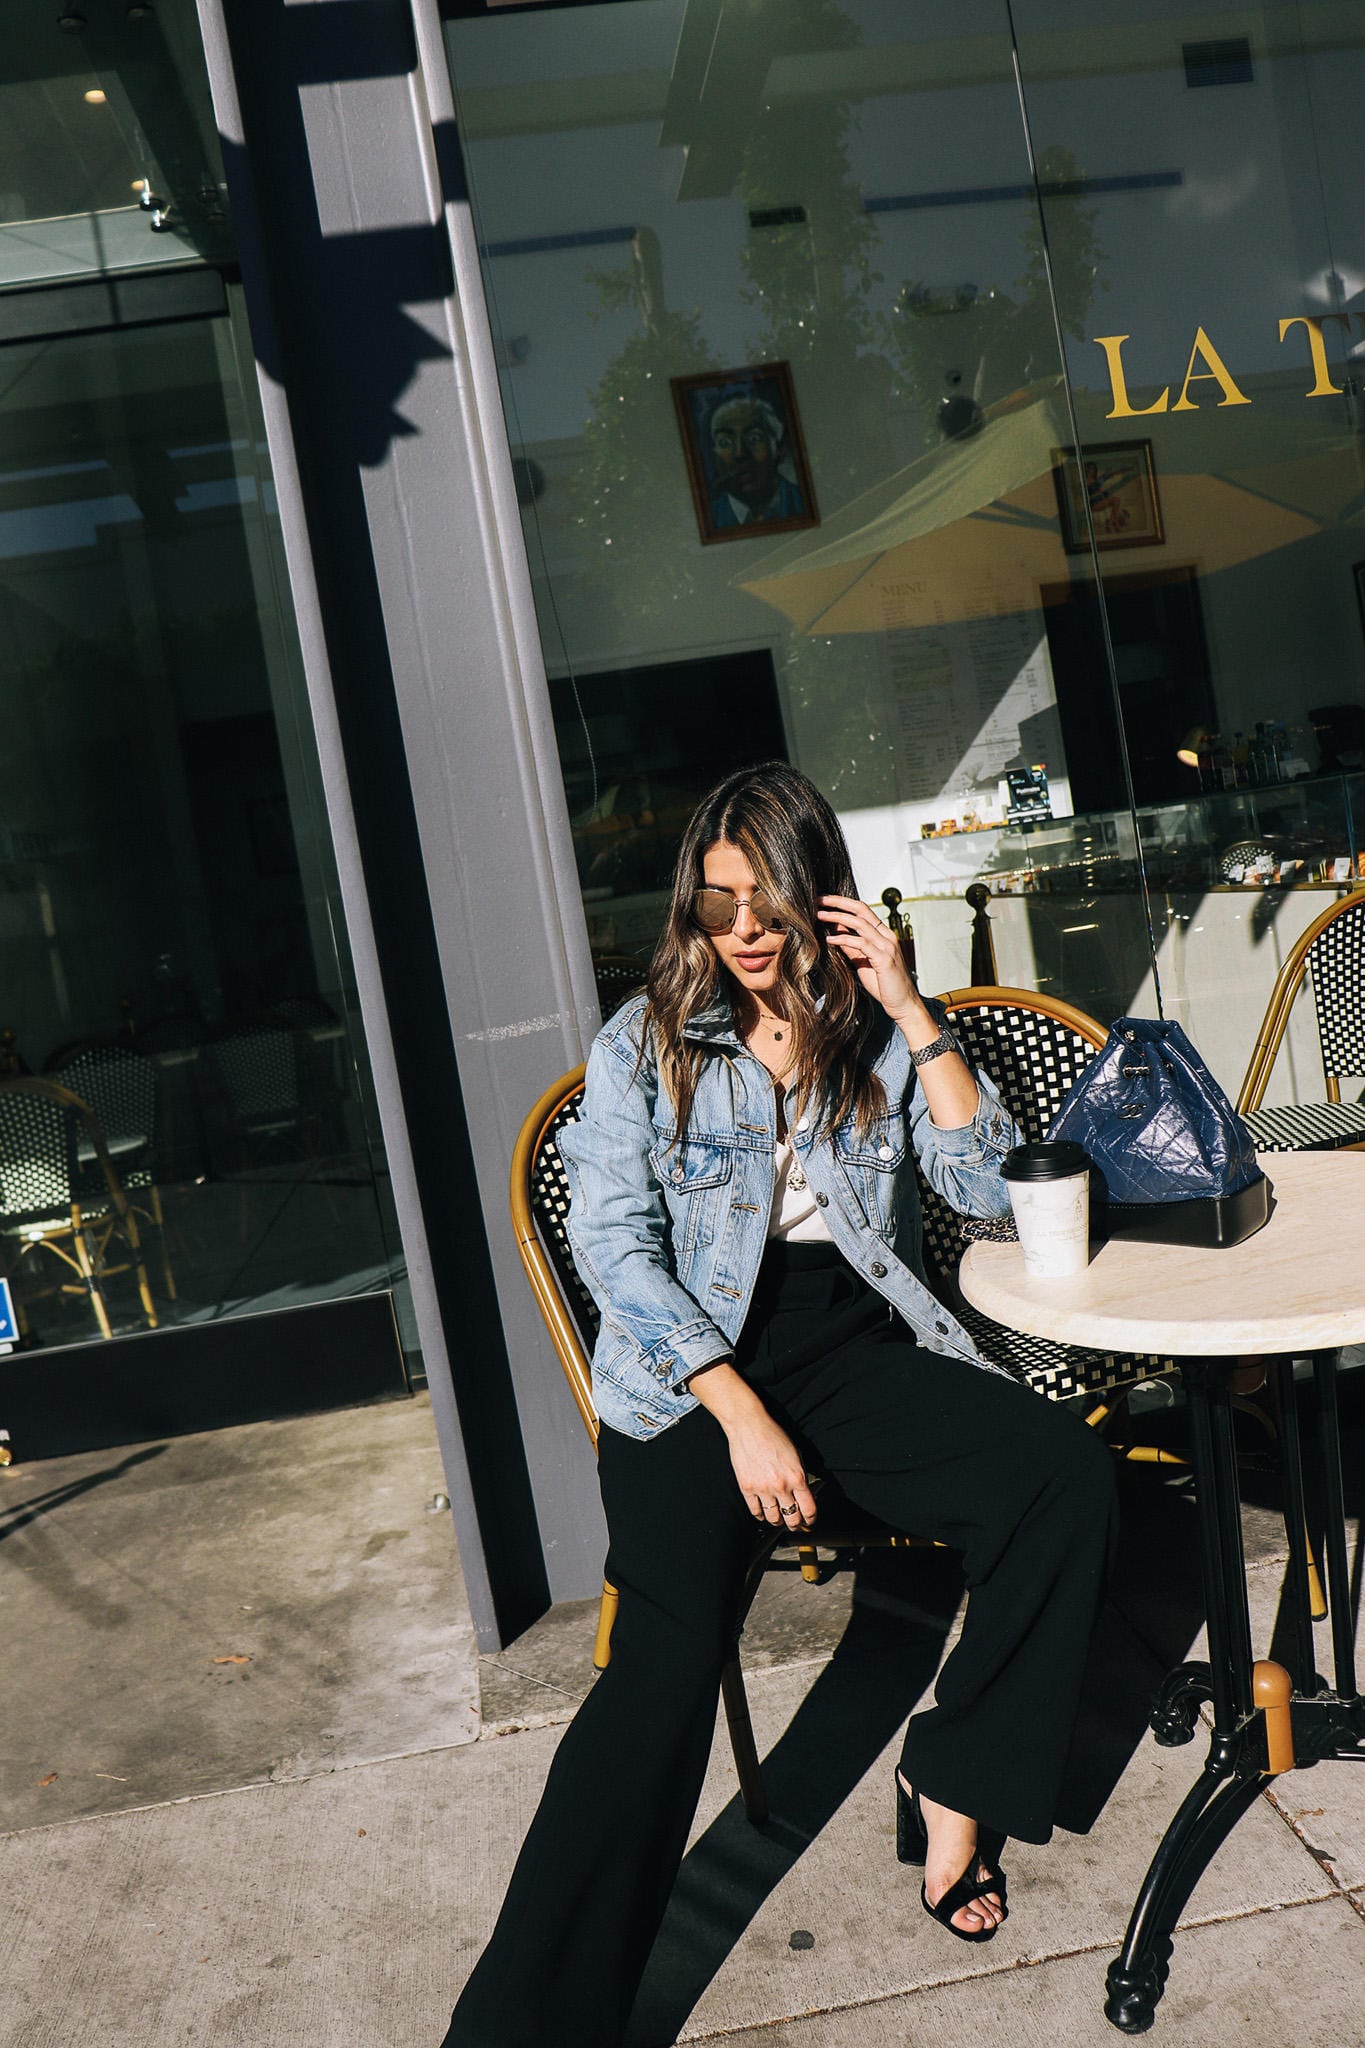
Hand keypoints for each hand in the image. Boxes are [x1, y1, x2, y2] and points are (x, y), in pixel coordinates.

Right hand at [725, 1409, 818, 1529]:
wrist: (748, 1426)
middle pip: (792, 1518)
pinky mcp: (746, 1488)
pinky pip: (755, 1511)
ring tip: (778, 1519)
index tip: (809, 1521)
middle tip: (795, 1524)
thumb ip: (801, 1475)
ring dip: (778, 1521)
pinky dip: (761, 1515)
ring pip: (773, 1518)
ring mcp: (763, 1489)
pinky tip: (763, 1512)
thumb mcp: (796, 1454)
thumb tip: (805, 1493)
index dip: (811, 1519)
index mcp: (797, 1477)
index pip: (809, 1509)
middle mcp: (782, 1486)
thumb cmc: (773, 1435)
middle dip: (795, 1524)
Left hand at [817, 894, 921, 1025]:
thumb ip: (852, 947)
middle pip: (861, 910)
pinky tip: (830, 940)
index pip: (862, 910)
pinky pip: (862, 944)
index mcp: (883, 935)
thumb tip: (835, 933)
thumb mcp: (863, 962)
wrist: (904, 1005)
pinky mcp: (884, 959)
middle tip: (819, 899)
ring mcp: (887, 946)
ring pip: (860, 923)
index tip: (823, 901)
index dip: (842, 903)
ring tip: (820, 915)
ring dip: (837, 917)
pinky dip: (844, 939)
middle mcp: (887, 936)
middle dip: (838, 902)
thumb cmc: (885, 985)